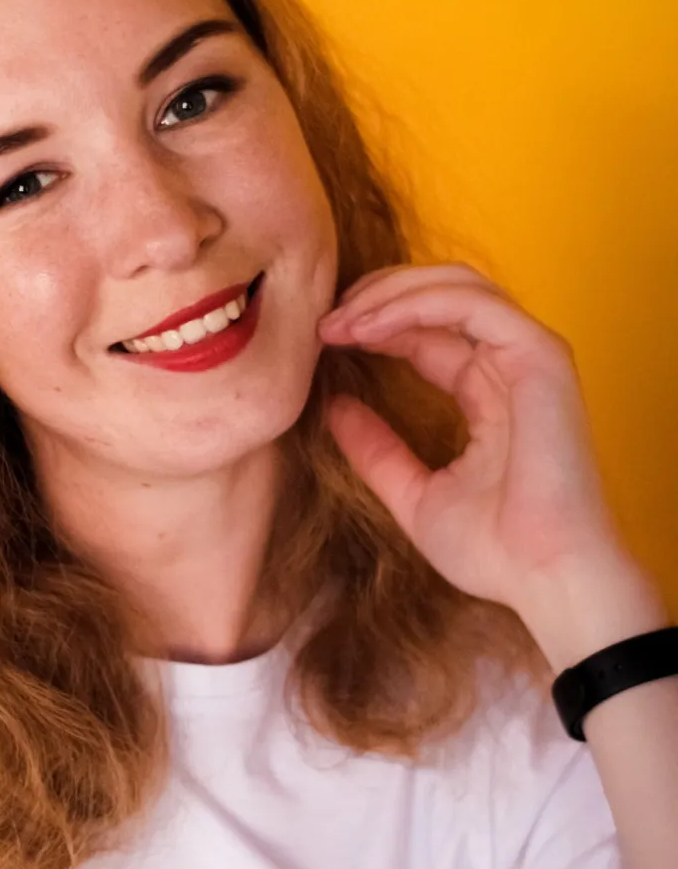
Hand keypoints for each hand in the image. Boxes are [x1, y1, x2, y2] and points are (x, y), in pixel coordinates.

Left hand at [316, 263, 666, 665]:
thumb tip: (333, 408)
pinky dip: (417, 304)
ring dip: (391, 293)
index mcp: (485, 392)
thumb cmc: (495, 552)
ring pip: (457, 286)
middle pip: (440, 295)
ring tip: (342, 320)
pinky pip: (473, 305)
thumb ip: (375, 449)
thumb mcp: (412, 493)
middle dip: (377, 296)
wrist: (545, 582)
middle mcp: (507, 366)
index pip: (426, 331)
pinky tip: (371, 326)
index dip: (374, 323)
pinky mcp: (540, 358)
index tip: (323, 339)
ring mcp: (528, 358)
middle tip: (326, 320)